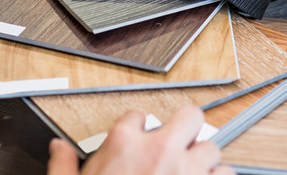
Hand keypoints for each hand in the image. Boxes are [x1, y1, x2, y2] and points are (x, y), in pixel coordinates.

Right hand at [47, 106, 234, 174]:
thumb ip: (63, 166)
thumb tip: (59, 149)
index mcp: (123, 144)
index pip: (139, 116)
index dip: (140, 130)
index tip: (139, 142)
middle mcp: (159, 149)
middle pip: (189, 117)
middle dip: (186, 129)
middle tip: (179, 145)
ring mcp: (187, 169)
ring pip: (211, 147)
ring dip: (203, 160)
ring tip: (191, 173)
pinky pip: (226, 174)